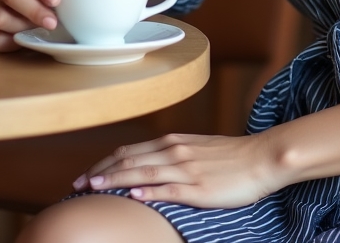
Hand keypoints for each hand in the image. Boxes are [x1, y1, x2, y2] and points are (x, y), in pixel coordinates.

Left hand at [75, 132, 285, 208]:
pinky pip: (170, 189)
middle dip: (101, 171)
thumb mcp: (198, 150)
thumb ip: (173, 157)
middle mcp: (176, 151)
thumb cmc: (231, 157)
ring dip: (116, 179)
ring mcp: (186, 169)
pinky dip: (150, 191)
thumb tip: (149, 169)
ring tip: (94, 187)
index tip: (86, 174)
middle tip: (77, 184)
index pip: (130, 151)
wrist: (262, 158)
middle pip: (130, 160)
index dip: (105, 162)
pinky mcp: (199, 187)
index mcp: (174, 142)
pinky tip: (135, 196)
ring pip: (144, 172)